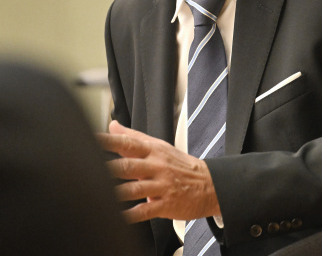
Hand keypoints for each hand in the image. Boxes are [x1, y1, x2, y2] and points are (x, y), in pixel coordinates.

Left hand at [97, 120, 221, 222]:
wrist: (210, 184)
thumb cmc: (181, 166)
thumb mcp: (160, 147)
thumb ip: (133, 138)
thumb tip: (112, 126)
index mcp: (153, 151)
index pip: (128, 143)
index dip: (108, 141)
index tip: (90, 140)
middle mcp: (156, 166)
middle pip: (129, 166)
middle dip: (108, 169)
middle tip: (89, 169)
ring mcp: (161, 185)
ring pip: (134, 189)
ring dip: (115, 193)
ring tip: (98, 195)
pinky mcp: (166, 204)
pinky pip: (145, 210)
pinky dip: (131, 215)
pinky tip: (119, 217)